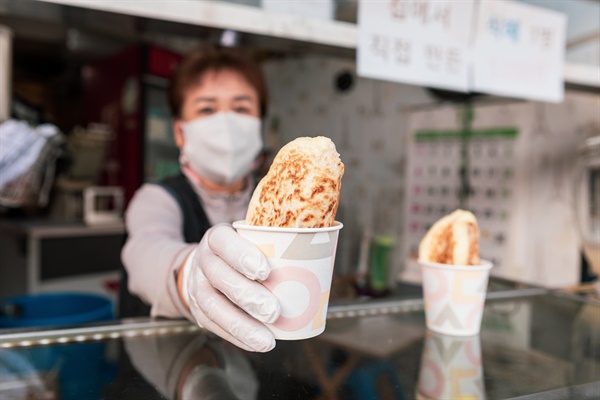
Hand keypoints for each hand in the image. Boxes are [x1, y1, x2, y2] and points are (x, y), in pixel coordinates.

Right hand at [180, 224, 279, 351]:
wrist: (203, 267)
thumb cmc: (241, 252)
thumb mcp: (251, 238)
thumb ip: (277, 241)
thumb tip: (324, 244)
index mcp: (218, 237)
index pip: (224, 242)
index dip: (242, 255)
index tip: (265, 272)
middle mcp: (204, 260)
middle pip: (219, 276)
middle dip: (247, 296)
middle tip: (274, 311)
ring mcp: (197, 286)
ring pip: (213, 306)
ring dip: (241, 325)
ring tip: (266, 339)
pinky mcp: (198, 310)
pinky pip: (214, 325)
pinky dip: (236, 337)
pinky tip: (256, 343)